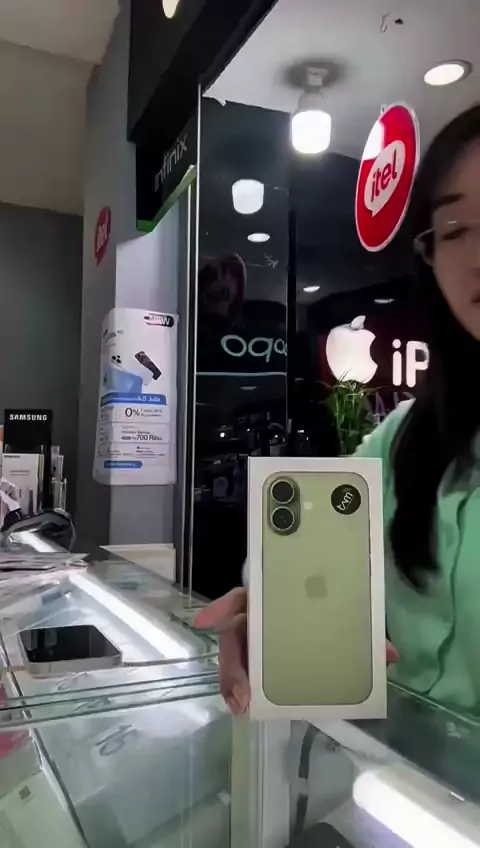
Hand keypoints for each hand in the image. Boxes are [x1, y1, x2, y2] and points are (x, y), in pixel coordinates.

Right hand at [194, 589, 397, 714]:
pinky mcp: (258, 662)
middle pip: (235, 635)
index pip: (244, 596)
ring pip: (235, 657)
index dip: (222, 607)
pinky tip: (242, 708)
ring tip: (240, 706)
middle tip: (240, 694)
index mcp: (276, 597)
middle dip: (232, 664)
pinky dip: (238, 689)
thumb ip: (366, 633)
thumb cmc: (335, 610)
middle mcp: (259, 616)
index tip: (204, 622)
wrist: (336, 629)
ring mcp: (255, 639)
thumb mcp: (349, 618)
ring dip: (231, 682)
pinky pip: (243, 674)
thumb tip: (389, 655)